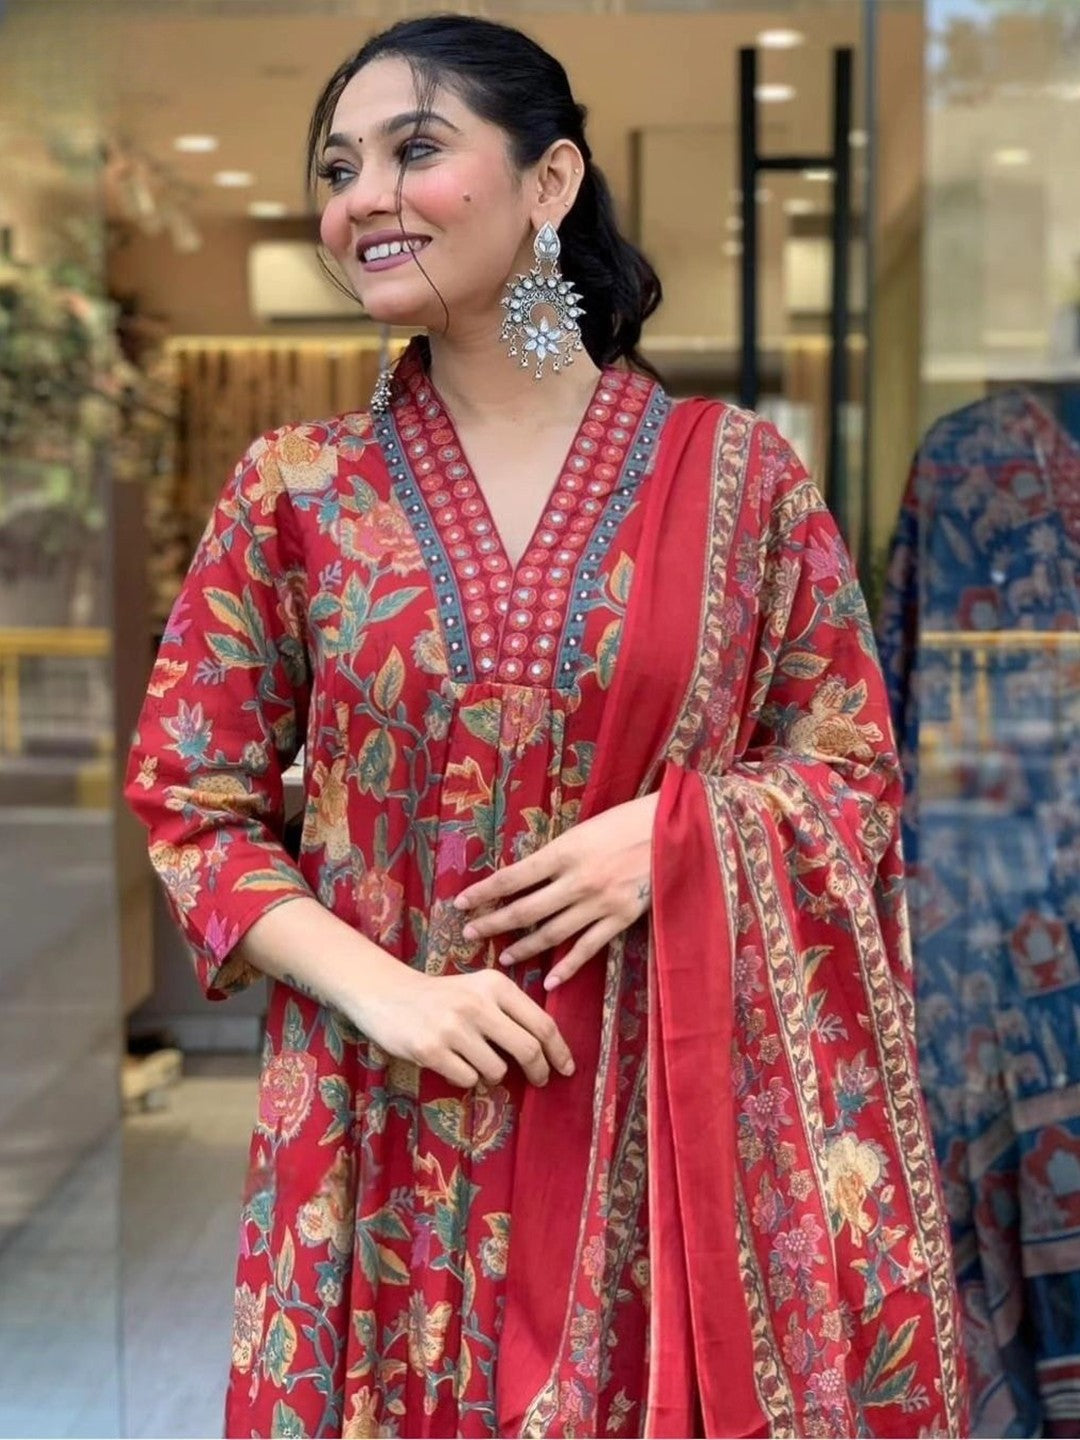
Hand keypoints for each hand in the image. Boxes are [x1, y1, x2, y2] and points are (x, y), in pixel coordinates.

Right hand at [348, 964, 574, 1089]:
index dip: (559, 1050)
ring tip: (473, 1059)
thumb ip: (511, 1012)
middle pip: (528, 1049)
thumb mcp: (480, 990)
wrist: (388, 994)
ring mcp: (453, 1026)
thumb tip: (549, 1050)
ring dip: (492, 1073)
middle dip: (539, 1071)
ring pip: (497, 1070)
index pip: (542, 1023)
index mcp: (495, 984)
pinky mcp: (431, 1049)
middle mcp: (477, 1003)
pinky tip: (450, 1060)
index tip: (567, 1069)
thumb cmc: (443, 997)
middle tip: (539, 1081)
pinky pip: (467, 1079)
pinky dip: (465, 1077)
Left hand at [454, 793, 658, 989]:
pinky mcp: (621, 918)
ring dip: (524, 947)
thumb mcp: (584, 829)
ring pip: (552, 932)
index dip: (484, 891)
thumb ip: (556, 854)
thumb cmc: (626, 821)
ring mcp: (599, 903)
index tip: (460, 902)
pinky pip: (588, 948)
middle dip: (493, 923)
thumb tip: (524, 875)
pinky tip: (550, 980)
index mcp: (565, 851)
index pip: (513, 877)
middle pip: (525, 909)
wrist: (675, 829)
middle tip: (469, 934)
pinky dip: (568, 966)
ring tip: (503, 957)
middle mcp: (577, 880)